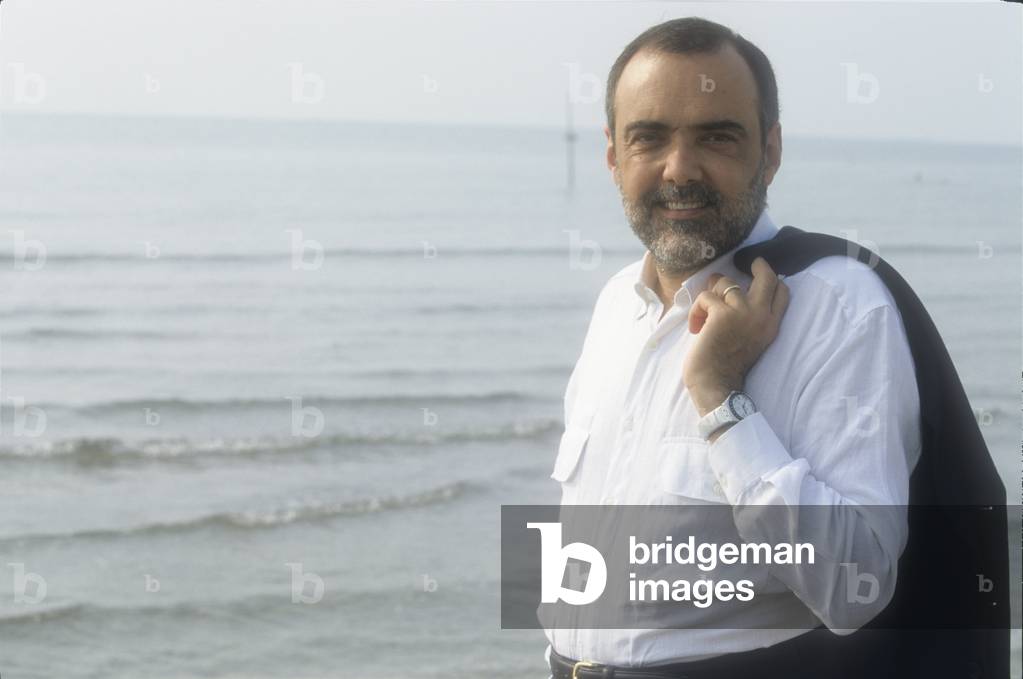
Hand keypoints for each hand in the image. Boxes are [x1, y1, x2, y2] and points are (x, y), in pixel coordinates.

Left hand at [683, 257, 789, 415]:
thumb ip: (753, 319)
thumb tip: (739, 292)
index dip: (771, 277)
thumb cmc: (727, 366)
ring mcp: (743, 312)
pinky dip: (696, 311)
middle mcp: (762, 315)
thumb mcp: (751, 340)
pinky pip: (705, 297)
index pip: (782, 291)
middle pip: (767, 276)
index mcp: (771, 325)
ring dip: (710, 294)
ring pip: (725, 282)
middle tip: (746, 262)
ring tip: (704, 314)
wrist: (716, 385)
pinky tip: (696, 327)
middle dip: (756, 265)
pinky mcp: (722, 313)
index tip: (759, 271)